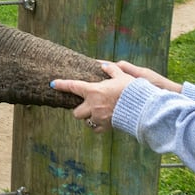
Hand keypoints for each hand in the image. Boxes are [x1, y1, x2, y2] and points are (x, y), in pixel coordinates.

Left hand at [51, 60, 177, 132]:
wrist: (141, 107)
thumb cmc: (131, 89)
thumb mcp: (121, 76)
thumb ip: (111, 70)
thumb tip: (104, 65)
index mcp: (94, 91)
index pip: (73, 87)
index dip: (62, 85)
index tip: (53, 84)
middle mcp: (93, 105)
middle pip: (76, 112)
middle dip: (80, 110)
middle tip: (86, 106)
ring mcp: (98, 117)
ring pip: (86, 121)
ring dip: (89, 117)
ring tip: (97, 113)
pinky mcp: (106, 126)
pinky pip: (96, 129)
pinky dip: (98, 125)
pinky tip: (103, 120)